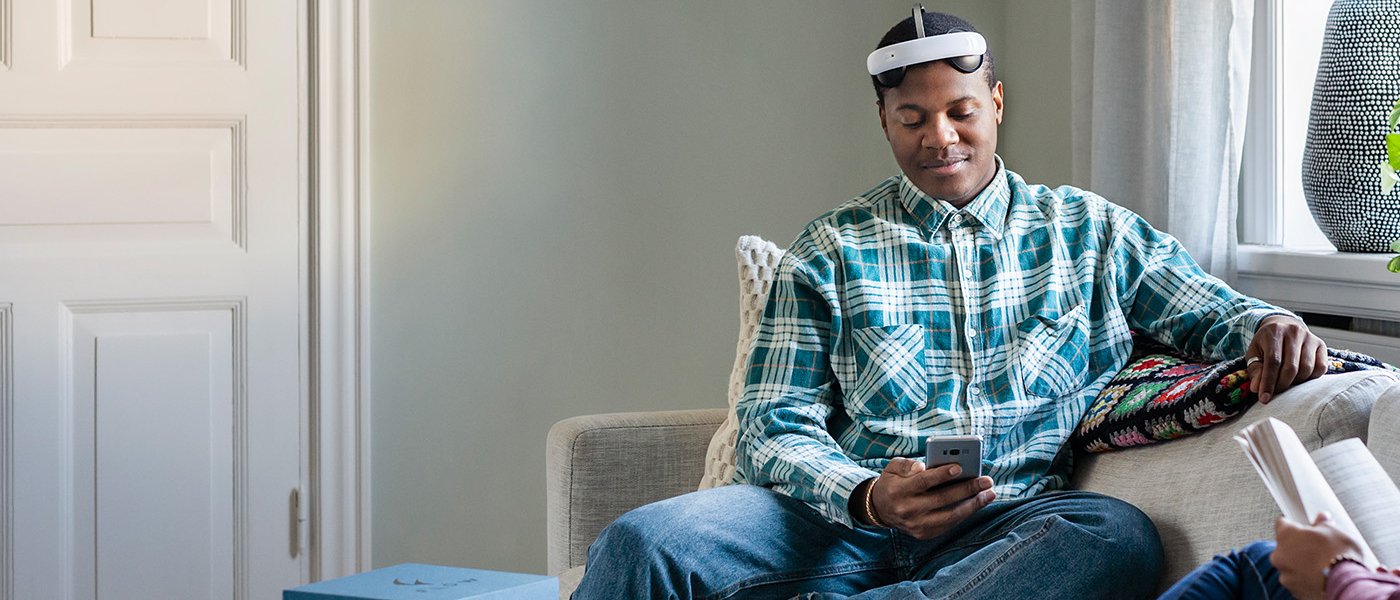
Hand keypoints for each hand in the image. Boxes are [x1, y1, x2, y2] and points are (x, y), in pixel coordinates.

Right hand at [868, 457, 994, 539]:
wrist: (880, 509)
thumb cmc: (892, 482)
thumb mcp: (892, 467)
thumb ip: (907, 464)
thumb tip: (923, 466)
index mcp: (898, 491)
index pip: (923, 482)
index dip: (941, 475)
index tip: (960, 467)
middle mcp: (907, 510)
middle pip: (941, 499)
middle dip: (967, 489)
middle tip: (986, 480)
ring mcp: (916, 525)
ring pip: (950, 516)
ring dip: (973, 505)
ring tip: (989, 494)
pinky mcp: (923, 534)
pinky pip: (949, 524)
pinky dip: (964, 513)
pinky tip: (977, 503)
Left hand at [1246, 316, 1327, 403]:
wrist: (1284, 325)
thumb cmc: (1266, 342)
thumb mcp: (1255, 352)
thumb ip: (1255, 370)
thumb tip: (1256, 388)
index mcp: (1275, 331)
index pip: (1273, 361)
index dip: (1268, 382)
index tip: (1264, 398)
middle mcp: (1295, 332)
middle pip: (1291, 367)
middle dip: (1282, 385)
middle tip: (1275, 392)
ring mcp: (1310, 338)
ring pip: (1307, 369)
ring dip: (1296, 382)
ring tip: (1286, 383)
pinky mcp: (1322, 345)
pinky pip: (1321, 368)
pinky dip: (1311, 378)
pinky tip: (1300, 377)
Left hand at [1271, 513, 1366, 599]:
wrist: (1347, 584)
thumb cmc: (1341, 556)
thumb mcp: (1335, 531)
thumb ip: (1323, 524)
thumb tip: (1323, 519)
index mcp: (1286, 535)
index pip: (1283, 523)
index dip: (1298, 526)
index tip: (1308, 529)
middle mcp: (1279, 555)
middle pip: (1285, 546)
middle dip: (1300, 546)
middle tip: (1318, 548)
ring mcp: (1285, 574)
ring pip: (1290, 564)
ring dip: (1301, 563)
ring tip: (1322, 565)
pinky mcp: (1293, 590)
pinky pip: (1297, 580)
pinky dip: (1305, 578)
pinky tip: (1320, 577)